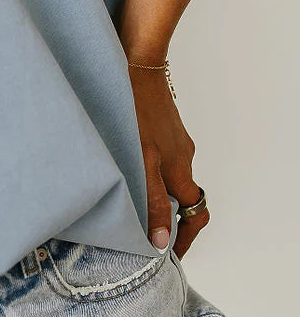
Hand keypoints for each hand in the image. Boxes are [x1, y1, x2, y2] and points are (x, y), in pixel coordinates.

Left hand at [126, 63, 208, 259]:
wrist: (135, 63)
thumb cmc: (135, 108)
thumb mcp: (140, 161)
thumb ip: (150, 200)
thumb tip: (160, 240)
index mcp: (179, 169)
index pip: (195, 213)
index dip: (185, 238)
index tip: (170, 254)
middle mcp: (181, 156)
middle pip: (182, 198)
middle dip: (166, 218)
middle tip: (141, 233)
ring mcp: (172, 141)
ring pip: (168, 178)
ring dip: (154, 194)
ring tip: (125, 203)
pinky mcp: (159, 128)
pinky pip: (158, 159)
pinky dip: (146, 172)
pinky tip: (121, 168)